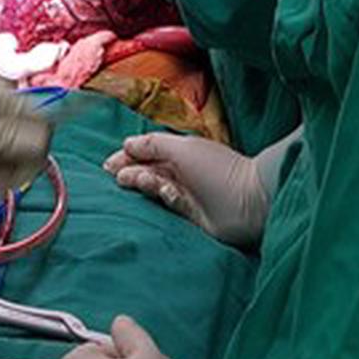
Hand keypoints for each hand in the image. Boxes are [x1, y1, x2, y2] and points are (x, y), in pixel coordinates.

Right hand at [105, 132, 269, 249]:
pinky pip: (166, 205)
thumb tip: (126, 144)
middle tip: (117, 178)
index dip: (126, 157)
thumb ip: (152, 144)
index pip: (146, 152)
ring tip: (136, 183)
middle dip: (130, 172)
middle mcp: (180, 171)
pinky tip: (162, 193)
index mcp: (180, 151)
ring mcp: (184, 193)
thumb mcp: (182, 148)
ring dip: (143, 184)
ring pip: (153, 188)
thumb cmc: (217, 169)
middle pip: (146, 170)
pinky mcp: (189, 215)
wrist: (249, 202)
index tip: (108, 166)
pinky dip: (161, 197)